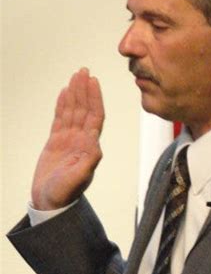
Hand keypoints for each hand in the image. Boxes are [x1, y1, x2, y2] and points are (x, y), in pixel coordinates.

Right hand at [31, 68, 104, 209]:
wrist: (51, 203)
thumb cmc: (64, 194)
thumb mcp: (77, 179)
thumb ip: (87, 164)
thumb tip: (96, 147)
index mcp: (90, 146)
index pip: (95, 117)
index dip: (95, 99)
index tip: (93, 82)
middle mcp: (82, 140)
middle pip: (85, 109)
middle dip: (85, 90)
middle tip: (84, 71)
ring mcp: (69, 140)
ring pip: (73, 111)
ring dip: (75, 94)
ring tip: (76, 76)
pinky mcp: (56, 142)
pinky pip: (60, 118)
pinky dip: (63, 105)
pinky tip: (64, 92)